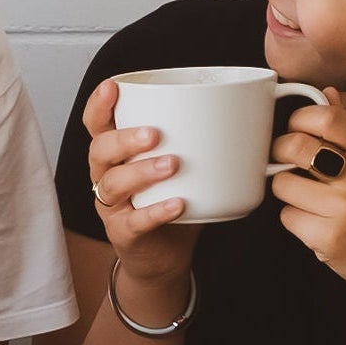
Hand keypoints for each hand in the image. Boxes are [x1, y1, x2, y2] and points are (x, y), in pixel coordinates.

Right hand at [81, 78, 197, 313]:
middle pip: (100, 151)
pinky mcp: (124, 234)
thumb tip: (249, 111)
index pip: (96, 125)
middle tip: (155, 134)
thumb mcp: (180, 167)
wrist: (164, 256)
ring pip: (114, 184)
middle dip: (124, 139)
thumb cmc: (173, 201)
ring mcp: (112, 207)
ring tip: (172, 165)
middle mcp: (106, 177)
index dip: (98, 106)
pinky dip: (156, 211)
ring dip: (142, 172)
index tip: (112, 87)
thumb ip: (198, 141)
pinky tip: (178, 204)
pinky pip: (135, 221)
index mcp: (116, 154)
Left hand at [267, 93, 345, 297]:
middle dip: (280, 150)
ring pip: (284, 183)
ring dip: (286, 190)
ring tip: (307, 198)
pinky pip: (287, 216)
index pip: (328, 118)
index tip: (296, 128)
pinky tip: (315, 222)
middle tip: (284, 159)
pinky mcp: (329, 237)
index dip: (300, 119)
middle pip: (296, 146)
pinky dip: (294, 219)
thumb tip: (327, 93)